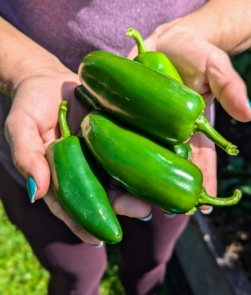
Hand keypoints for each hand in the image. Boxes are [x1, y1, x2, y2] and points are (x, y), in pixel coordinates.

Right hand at [5, 59, 150, 243]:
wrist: (49, 79)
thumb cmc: (31, 103)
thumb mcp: (21, 126)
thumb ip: (26, 157)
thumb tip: (35, 193)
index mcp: (60, 174)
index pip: (69, 205)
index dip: (82, 224)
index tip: (99, 238)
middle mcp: (84, 168)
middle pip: (103, 194)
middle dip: (122, 206)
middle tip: (143, 211)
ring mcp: (101, 153)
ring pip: (120, 177)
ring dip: (139, 189)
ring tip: (158, 197)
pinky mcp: (115, 135)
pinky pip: (129, 150)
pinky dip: (144, 160)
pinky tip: (162, 166)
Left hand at [127, 26, 250, 211]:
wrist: (164, 41)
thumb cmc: (193, 53)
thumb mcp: (214, 66)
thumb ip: (230, 86)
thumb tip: (248, 115)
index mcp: (187, 129)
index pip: (199, 160)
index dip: (203, 182)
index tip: (203, 210)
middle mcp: (162, 133)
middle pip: (163, 166)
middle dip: (162, 190)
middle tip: (158, 211)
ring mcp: (140, 126)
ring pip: (136, 158)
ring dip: (133, 181)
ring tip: (128, 203)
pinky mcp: (119, 114)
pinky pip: (113, 136)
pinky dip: (109, 153)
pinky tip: (103, 171)